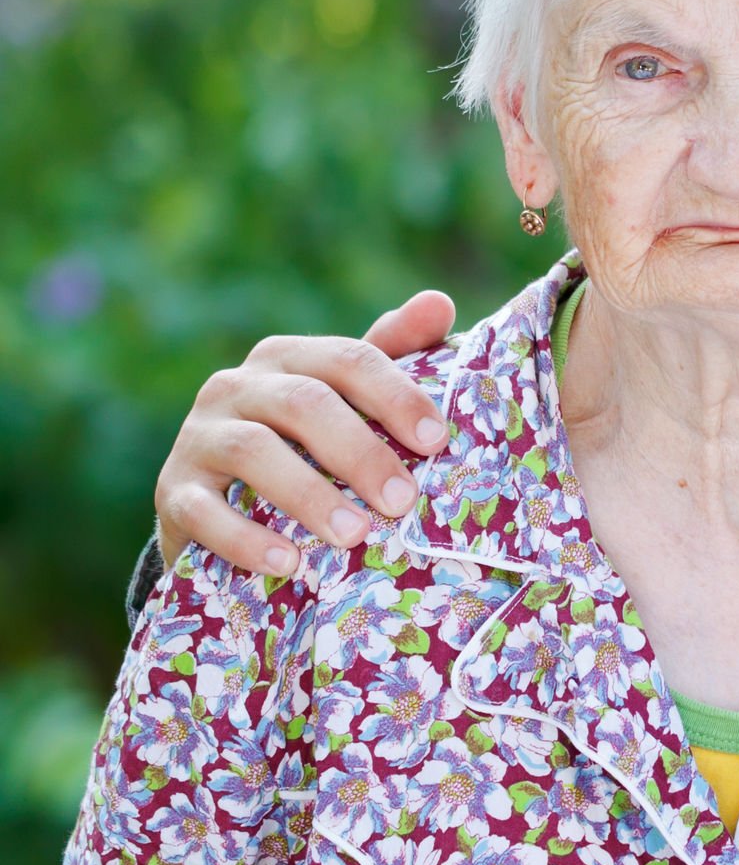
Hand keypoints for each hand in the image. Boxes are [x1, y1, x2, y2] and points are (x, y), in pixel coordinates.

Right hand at [154, 290, 456, 574]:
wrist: (218, 504)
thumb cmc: (305, 444)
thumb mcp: (348, 399)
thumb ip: (394, 352)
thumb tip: (439, 302)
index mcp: (287, 357)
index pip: (349, 359)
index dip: (396, 396)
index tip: (437, 441)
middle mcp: (236, 385)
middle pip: (304, 404)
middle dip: (360, 452)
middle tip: (402, 501)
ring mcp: (199, 436)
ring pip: (252, 452)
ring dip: (308, 495)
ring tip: (355, 535)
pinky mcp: (172, 490)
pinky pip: (203, 511)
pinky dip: (246, 539)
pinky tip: (288, 563)